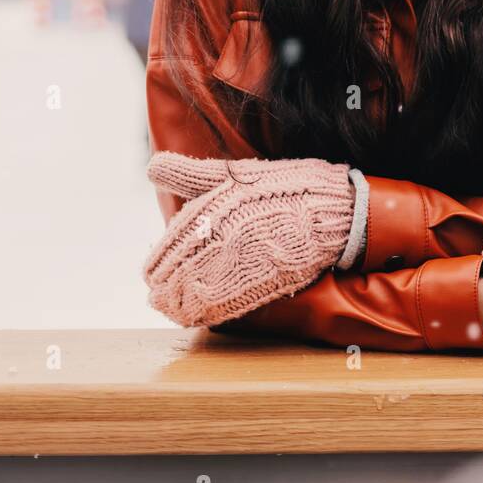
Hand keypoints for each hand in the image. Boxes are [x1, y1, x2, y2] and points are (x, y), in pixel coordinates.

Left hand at [143, 152, 355, 327]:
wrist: (333, 207)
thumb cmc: (281, 185)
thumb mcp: (234, 173)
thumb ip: (191, 173)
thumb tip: (152, 165)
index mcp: (220, 205)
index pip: (177, 240)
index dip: (159, 262)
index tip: (149, 275)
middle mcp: (231, 232)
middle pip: (186, 268)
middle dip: (166, 287)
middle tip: (155, 298)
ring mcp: (250, 257)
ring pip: (204, 289)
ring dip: (182, 303)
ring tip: (171, 310)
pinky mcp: (269, 278)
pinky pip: (232, 301)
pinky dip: (211, 312)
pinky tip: (199, 317)